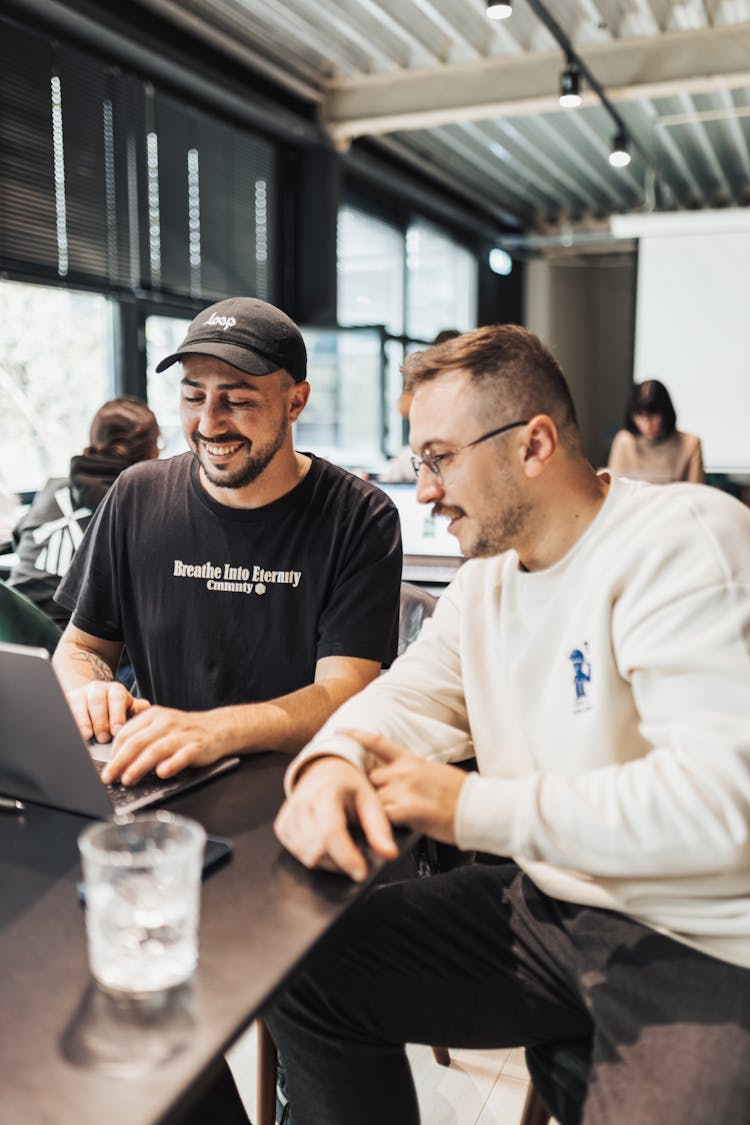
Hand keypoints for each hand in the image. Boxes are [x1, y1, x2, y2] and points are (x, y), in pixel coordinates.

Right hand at [67, 681, 150, 744]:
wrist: (93, 698)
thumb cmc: (114, 709)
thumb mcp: (128, 707)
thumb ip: (138, 709)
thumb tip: (146, 709)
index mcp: (115, 690)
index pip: (117, 698)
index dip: (117, 715)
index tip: (117, 731)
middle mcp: (97, 689)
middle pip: (97, 701)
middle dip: (100, 721)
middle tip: (103, 738)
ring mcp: (80, 694)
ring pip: (79, 704)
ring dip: (83, 721)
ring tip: (87, 736)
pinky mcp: (66, 701)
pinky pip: (64, 708)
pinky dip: (67, 719)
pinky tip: (70, 731)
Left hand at [101, 706, 223, 785]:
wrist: (217, 728)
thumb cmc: (184, 731)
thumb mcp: (161, 726)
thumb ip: (142, 736)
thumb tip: (118, 759)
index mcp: (154, 715)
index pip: (126, 733)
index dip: (114, 752)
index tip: (107, 767)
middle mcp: (166, 723)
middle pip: (137, 742)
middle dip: (120, 762)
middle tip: (109, 777)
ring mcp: (182, 735)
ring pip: (155, 750)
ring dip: (139, 767)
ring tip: (128, 780)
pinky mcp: (197, 747)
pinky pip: (181, 756)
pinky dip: (170, 765)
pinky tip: (161, 773)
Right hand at [274, 756, 397, 881]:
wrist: (324, 772)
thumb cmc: (350, 788)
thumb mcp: (370, 801)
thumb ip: (380, 829)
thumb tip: (390, 854)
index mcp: (325, 793)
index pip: (331, 833)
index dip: (346, 857)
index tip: (361, 873)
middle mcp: (301, 804)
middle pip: (318, 851)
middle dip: (341, 860)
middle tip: (356, 850)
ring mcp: (288, 816)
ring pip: (308, 857)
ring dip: (329, 860)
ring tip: (342, 842)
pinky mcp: (281, 827)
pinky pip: (298, 855)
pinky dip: (316, 856)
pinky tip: (325, 842)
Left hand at [342, 728, 466, 844]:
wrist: (479, 807)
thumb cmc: (462, 795)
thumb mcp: (436, 773)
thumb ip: (414, 774)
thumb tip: (401, 781)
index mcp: (412, 760)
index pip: (378, 743)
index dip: (356, 736)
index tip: (340, 732)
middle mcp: (404, 771)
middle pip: (370, 778)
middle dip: (368, 792)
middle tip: (366, 806)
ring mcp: (404, 789)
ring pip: (373, 799)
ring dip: (373, 811)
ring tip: (374, 823)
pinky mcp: (407, 810)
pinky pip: (382, 817)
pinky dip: (379, 826)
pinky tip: (382, 832)